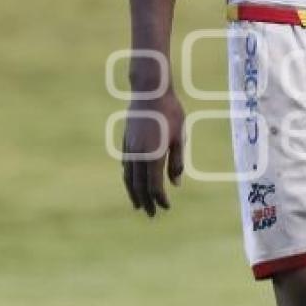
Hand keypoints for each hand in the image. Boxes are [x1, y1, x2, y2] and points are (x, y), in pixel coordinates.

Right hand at [122, 86, 184, 216]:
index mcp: (153, 154)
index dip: (160, 198)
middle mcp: (138, 154)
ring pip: (129, 177)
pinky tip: (132, 183)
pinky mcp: (125, 142)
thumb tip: (175, 184)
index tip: (166, 207)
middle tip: (151, 215)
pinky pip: (125, 166)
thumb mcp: (179, 137)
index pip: (154, 185)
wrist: (149, 91)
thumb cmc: (170, 112)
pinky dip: (129, 179)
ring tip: (138, 205)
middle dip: (146, 201)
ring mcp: (129, 148)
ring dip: (134, 193)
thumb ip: (177, 162)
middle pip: (139, 185)